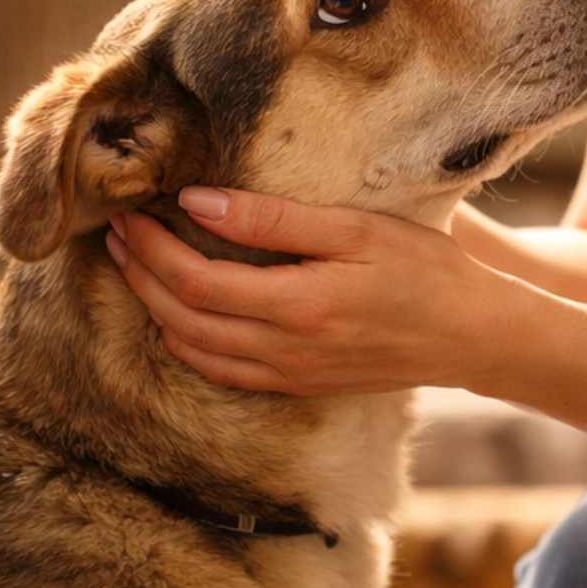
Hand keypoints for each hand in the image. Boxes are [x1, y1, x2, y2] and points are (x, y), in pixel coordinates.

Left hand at [104, 187, 513, 395]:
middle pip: (183, 320)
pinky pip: (221, 372)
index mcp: (299, 307)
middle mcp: (286, 352)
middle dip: (140, 277)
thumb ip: (273, 218)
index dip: (153, 251)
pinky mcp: (297, 386)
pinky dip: (186, 343)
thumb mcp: (355, 228)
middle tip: (115, 235)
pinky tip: (178, 313)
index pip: (196, 282)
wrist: (471, 335)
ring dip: (155, 310)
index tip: (131, 215)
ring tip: (135, 267)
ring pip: (194, 352)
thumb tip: (198, 200)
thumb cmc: (423, 269)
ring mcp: (289, 376)